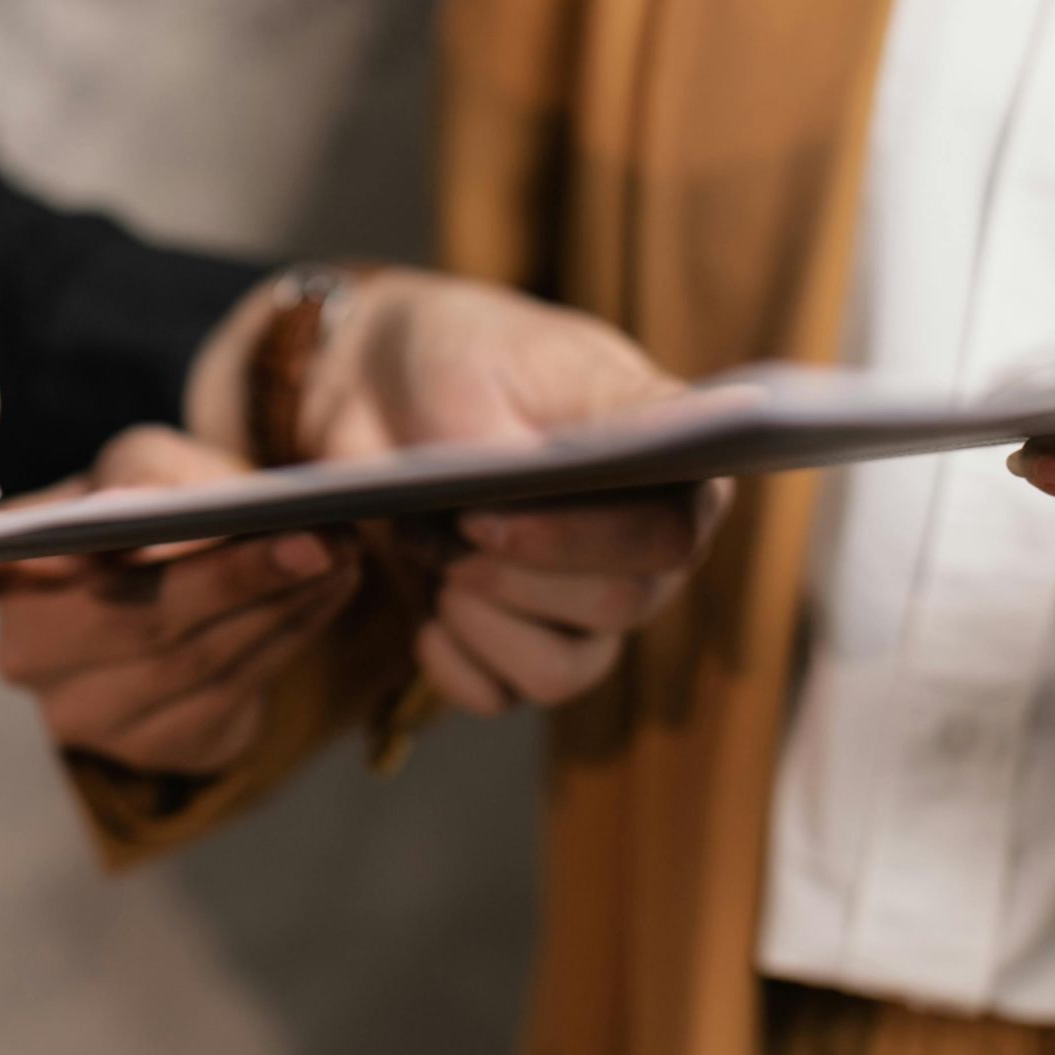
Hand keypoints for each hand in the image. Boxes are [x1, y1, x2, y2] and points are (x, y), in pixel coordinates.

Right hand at [0, 427, 362, 777]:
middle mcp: (27, 650)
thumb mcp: (149, 466)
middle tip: (316, 534)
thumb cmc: (157, 511)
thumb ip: (150, 472)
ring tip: (342, 551)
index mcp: (4, 567)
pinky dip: (290, 636)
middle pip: (133, 615)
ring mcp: (84, 713)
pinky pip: (233, 693)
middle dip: (235, 573)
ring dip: (282, 602)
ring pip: (196, 656)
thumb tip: (150, 506)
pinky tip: (329, 594)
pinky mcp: (154, 749)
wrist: (204, 594)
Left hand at [192, 267, 724, 713]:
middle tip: (447, 526)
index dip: (580, 541)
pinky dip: (457, 667)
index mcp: (665, 459)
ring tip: (436, 562)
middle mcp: (644, 542)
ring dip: (486, 626)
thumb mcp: (479, 373)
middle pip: (621, 606)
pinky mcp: (524, 639)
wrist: (382, 386)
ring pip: (566, 670)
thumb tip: (531, 501)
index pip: (672, 531)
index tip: (482, 519)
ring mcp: (588, 600)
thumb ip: (518, 447)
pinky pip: (508, 694)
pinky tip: (424, 621)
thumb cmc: (453, 359)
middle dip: (514, 578)